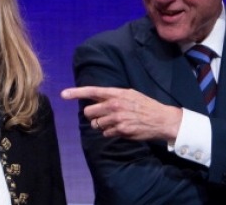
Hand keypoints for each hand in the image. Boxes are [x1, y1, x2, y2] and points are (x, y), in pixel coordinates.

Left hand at [61, 86, 182, 141]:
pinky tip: (121, 129)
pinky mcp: (121, 130)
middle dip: (92, 116)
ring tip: (115, 122)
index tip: (63, 94)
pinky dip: (110, 133)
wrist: (162, 119)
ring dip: (102, 125)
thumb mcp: (129, 94)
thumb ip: (111, 95)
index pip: (92, 91)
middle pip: (89, 112)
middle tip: (101, 116)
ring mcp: (117, 118)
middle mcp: (115, 105)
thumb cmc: (144, 105)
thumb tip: (94, 97)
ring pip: (96, 125)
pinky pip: (106, 134)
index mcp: (116, 93)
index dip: (76, 93)